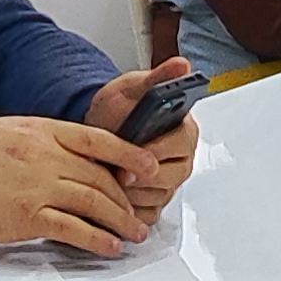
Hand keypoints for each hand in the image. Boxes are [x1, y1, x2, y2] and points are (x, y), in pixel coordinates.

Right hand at [0, 113, 156, 257]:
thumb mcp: (11, 131)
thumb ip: (45, 141)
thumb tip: (74, 157)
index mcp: (42, 131)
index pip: (97, 139)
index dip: (129, 154)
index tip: (148, 166)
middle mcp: (45, 156)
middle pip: (100, 176)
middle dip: (126, 198)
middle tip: (140, 212)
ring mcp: (38, 187)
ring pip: (94, 202)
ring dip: (120, 220)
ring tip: (133, 232)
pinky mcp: (28, 217)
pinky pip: (73, 229)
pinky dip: (96, 239)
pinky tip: (109, 246)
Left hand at [77, 64, 198, 222]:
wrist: (96, 128)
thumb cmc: (116, 108)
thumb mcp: (133, 87)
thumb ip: (158, 78)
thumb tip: (182, 65)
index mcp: (184, 131)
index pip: (180, 145)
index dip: (156, 150)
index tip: (134, 150)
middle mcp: (181, 160)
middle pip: (170, 177)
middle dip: (140, 174)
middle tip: (117, 169)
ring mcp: (169, 183)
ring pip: (157, 198)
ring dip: (132, 192)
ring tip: (112, 177)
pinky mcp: (154, 202)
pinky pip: (146, 215)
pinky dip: (128, 209)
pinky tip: (112, 195)